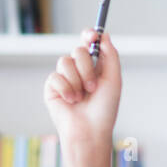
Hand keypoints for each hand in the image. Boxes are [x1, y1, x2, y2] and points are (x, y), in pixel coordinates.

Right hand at [43, 28, 121, 153]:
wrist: (89, 131)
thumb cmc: (104, 110)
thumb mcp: (113, 80)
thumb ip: (110, 56)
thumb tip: (103, 35)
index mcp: (95, 67)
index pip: (89, 43)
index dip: (89, 35)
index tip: (91, 35)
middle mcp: (79, 70)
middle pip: (78, 51)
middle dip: (86, 68)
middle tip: (92, 87)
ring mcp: (64, 78)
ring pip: (65, 61)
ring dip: (77, 81)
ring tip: (82, 98)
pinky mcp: (52, 87)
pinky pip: (55, 76)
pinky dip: (66, 89)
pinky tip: (71, 102)